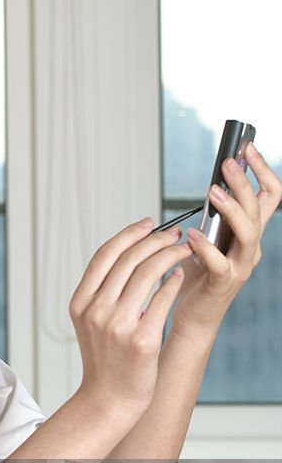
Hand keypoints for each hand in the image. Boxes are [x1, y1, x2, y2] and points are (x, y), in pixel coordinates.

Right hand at [69, 220, 190, 410]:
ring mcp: (118, 325)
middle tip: (174, 234)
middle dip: (156, 240)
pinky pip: (163, 298)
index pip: (105, 255)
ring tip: (184, 251)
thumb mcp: (90, 322)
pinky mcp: (142, 339)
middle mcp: (96, 311)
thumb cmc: (105, 360)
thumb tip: (131, 253)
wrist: (108, 399)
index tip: (148, 223)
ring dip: (170, 255)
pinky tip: (181, 276)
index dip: (129, 234)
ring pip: (148, 273)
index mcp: (80, 302)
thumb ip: (102, 291)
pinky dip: (174, 281)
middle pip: (129, 259)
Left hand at [172, 142, 281, 338]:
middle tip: (227, 162)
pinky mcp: (223, 284)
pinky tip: (191, 235)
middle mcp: (251, 248)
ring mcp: (241, 267)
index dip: (263, 170)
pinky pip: (221, 263)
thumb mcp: (206, 238)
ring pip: (249, 233)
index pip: (269, 196)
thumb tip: (213, 186)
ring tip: (212, 191)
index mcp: (249, 233)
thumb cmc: (196, 276)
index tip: (247, 146)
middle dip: (245, 182)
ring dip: (232, 209)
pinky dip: (206, 248)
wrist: (192, 316)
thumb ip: (212, 218)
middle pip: (259, 209)